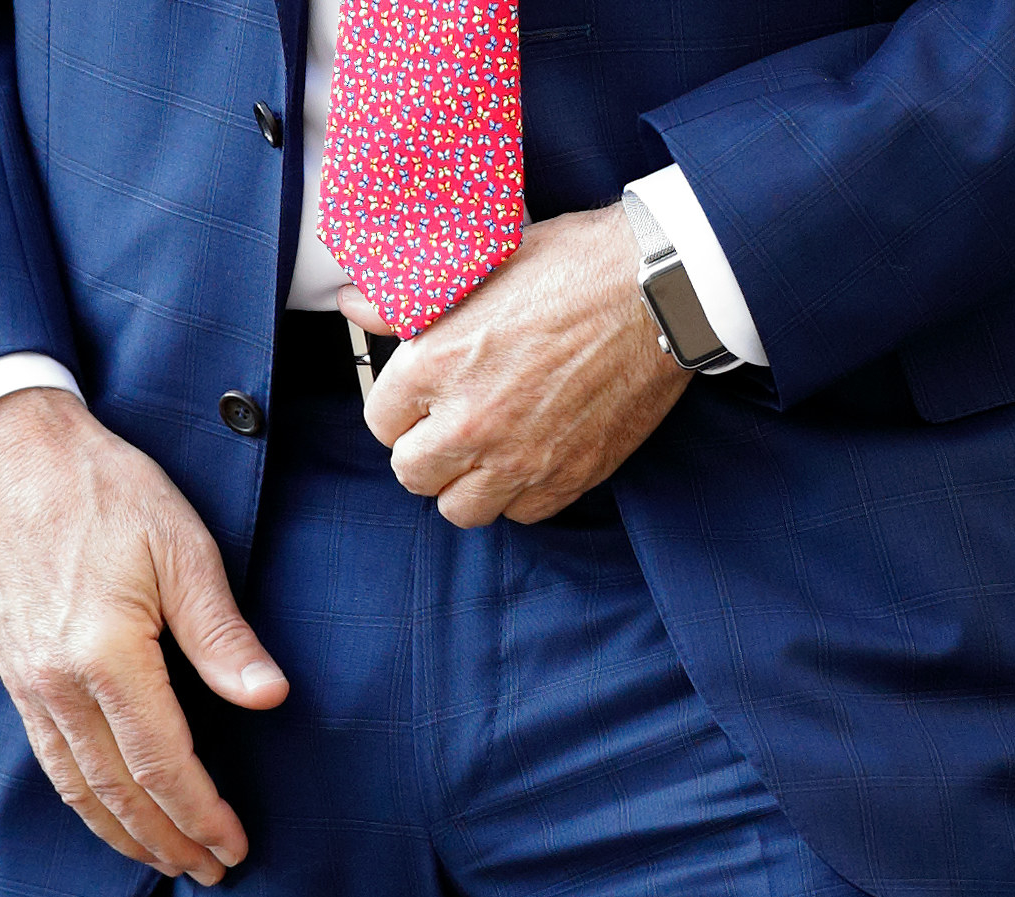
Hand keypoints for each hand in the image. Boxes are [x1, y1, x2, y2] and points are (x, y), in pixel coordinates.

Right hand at [0, 389, 288, 884]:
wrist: (16, 458)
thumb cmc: (108, 493)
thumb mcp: (185, 551)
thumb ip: (223, 636)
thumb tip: (270, 698)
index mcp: (105, 656)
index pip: (163, 763)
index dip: (201, 812)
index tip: (235, 845)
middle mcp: (57, 684)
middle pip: (118, 791)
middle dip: (169, 840)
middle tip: (211, 871)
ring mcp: (28, 685)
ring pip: (78, 788)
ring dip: (126, 834)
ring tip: (167, 862)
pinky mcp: (16, 677)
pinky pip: (52, 762)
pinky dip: (86, 803)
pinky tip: (112, 814)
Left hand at [339, 203, 692, 527]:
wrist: (658, 290)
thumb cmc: (573, 266)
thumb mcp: (480, 264)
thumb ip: (407, 300)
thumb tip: (355, 305)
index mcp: (436, 364)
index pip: (379, 421)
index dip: (397, 409)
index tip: (417, 400)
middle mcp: (471, 421)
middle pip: (412, 474)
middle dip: (422, 452)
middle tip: (445, 428)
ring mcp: (521, 456)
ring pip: (462, 508)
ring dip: (466, 483)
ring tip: (483, 452)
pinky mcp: (570, 475)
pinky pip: (523, 513)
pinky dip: (518, 495)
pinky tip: (527, 458)